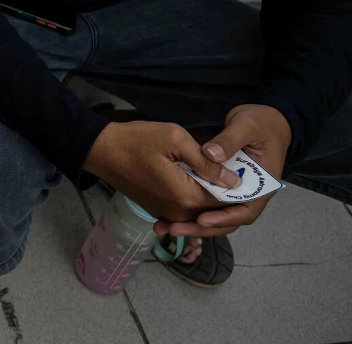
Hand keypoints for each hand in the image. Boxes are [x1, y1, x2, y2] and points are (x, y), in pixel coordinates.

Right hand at [84, 120, 238, 224]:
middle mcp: (179, 212)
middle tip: (239, 171)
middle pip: (216, 209)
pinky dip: (197, 198)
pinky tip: (200, 179)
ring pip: (202, 210)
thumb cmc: (136, 140)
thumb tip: (233, 179)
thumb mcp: (174, 139)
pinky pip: (187, 209)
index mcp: (186, 196)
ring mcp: (168, 213)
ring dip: (213, 196)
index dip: (242, 188)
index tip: (250, 172)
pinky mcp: (159, 210)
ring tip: (221, 173)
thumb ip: (206, 161)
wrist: (100, 150)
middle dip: (230, 194)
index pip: (227, 201)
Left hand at [156, 104, 290, 238]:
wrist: (268, 120)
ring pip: (217, 215)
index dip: (224, 218)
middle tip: (174, 229)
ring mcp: (236, 191)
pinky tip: (170, 215)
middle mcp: (250, 193)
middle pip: (228, 219)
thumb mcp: (246, 126)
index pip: (245, 210)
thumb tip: (211, 155)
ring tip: (167, 227)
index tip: (202, 219)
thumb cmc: (261, 123)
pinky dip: (192, 210)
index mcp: (261, 185)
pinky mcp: (223, 186)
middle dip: (202, 227)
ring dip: (194, 223)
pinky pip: (209, 203)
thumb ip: (229, 140)